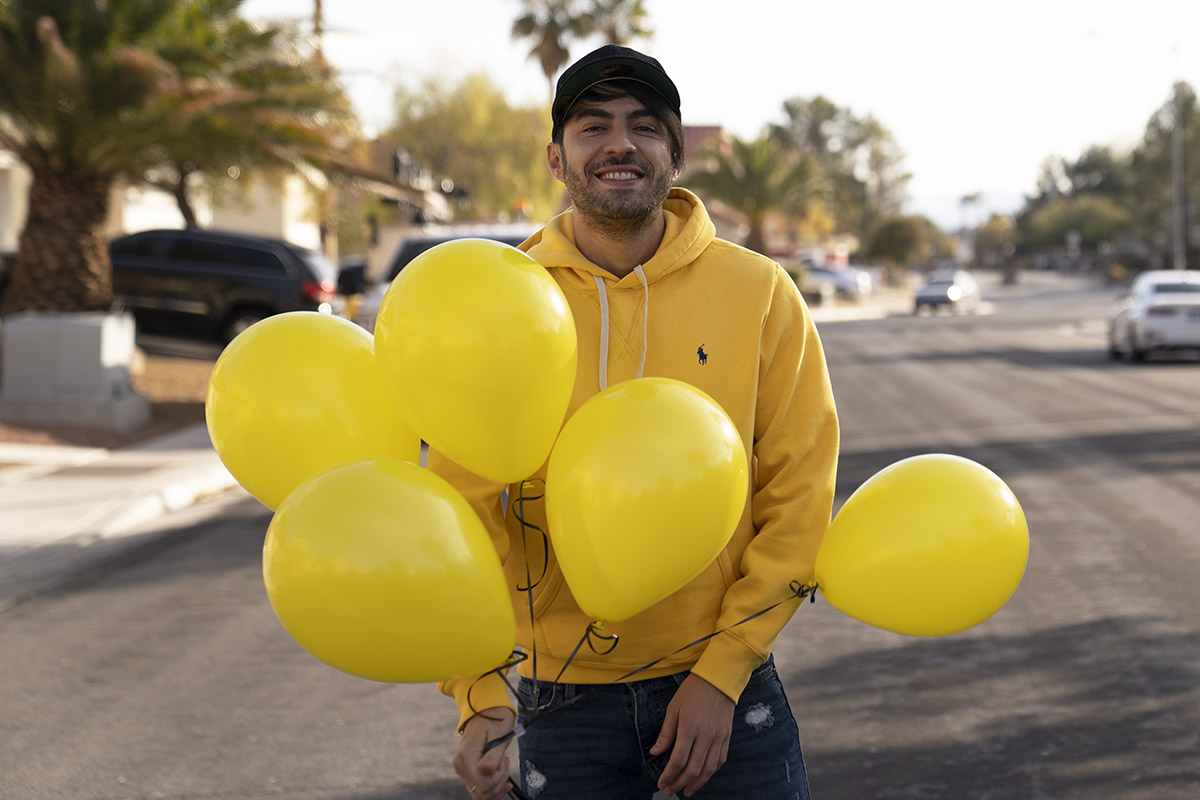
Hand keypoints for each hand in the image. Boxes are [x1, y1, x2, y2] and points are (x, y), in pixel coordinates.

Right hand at [453, 707, 515, 799]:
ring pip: (480, 792)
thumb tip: (485, 771)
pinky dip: (491, 785)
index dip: (498, 778)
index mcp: (467, 756)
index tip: (504, 760)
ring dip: (496, 782)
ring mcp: (462, 768)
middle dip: (498, 781)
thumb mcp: (499, 735)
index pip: (483, 785)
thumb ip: (492, 756)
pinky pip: (478, 787)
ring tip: (501, 762)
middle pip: (482, 792)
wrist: (486, 708)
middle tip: (504, 760)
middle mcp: (460, 765)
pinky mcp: (466, 769)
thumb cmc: (495, 719)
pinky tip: (501, 776)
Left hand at [650, 674, 734, 796]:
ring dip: (696, 784)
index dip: (669, 775)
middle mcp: (706, 735)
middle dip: (680, 783)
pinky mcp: (727, 737)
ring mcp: (719, 737)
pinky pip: (720, 761)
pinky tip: (702, 777)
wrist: (719, 679)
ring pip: (708, 769)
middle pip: (693, 769)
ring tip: (686, 791)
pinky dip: (710, 773)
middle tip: (670, 789)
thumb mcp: (673, 708)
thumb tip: (655, 752)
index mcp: (690, 727)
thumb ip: (666, 733)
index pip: (678, 759)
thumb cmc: (693, 691)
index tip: (661, 782)